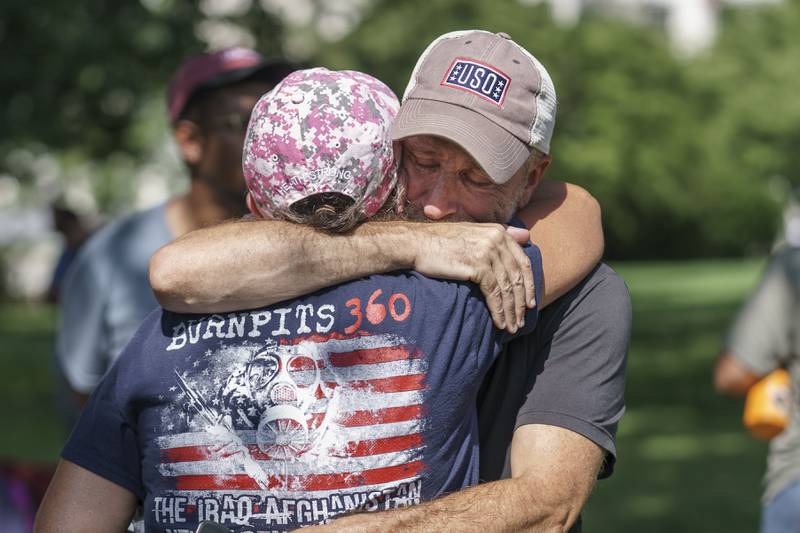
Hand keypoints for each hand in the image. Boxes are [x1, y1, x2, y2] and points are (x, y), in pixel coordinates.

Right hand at [411, 222, 534, 331]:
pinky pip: (494, 293)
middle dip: (521, 303)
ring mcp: (487, 252)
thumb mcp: (474, 233)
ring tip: (512, 327)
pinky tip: (499, 323)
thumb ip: (501, 234)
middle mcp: (496, 239)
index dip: (529, 285)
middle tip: (521, 321)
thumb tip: (526, 235)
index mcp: (499, 231)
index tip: (530, 303)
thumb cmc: (441, 241)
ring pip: (507, 288)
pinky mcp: (477, 265)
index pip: (523, 262)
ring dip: (511, 311)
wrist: (416, 243)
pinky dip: (498, 311)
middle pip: (517, 277)